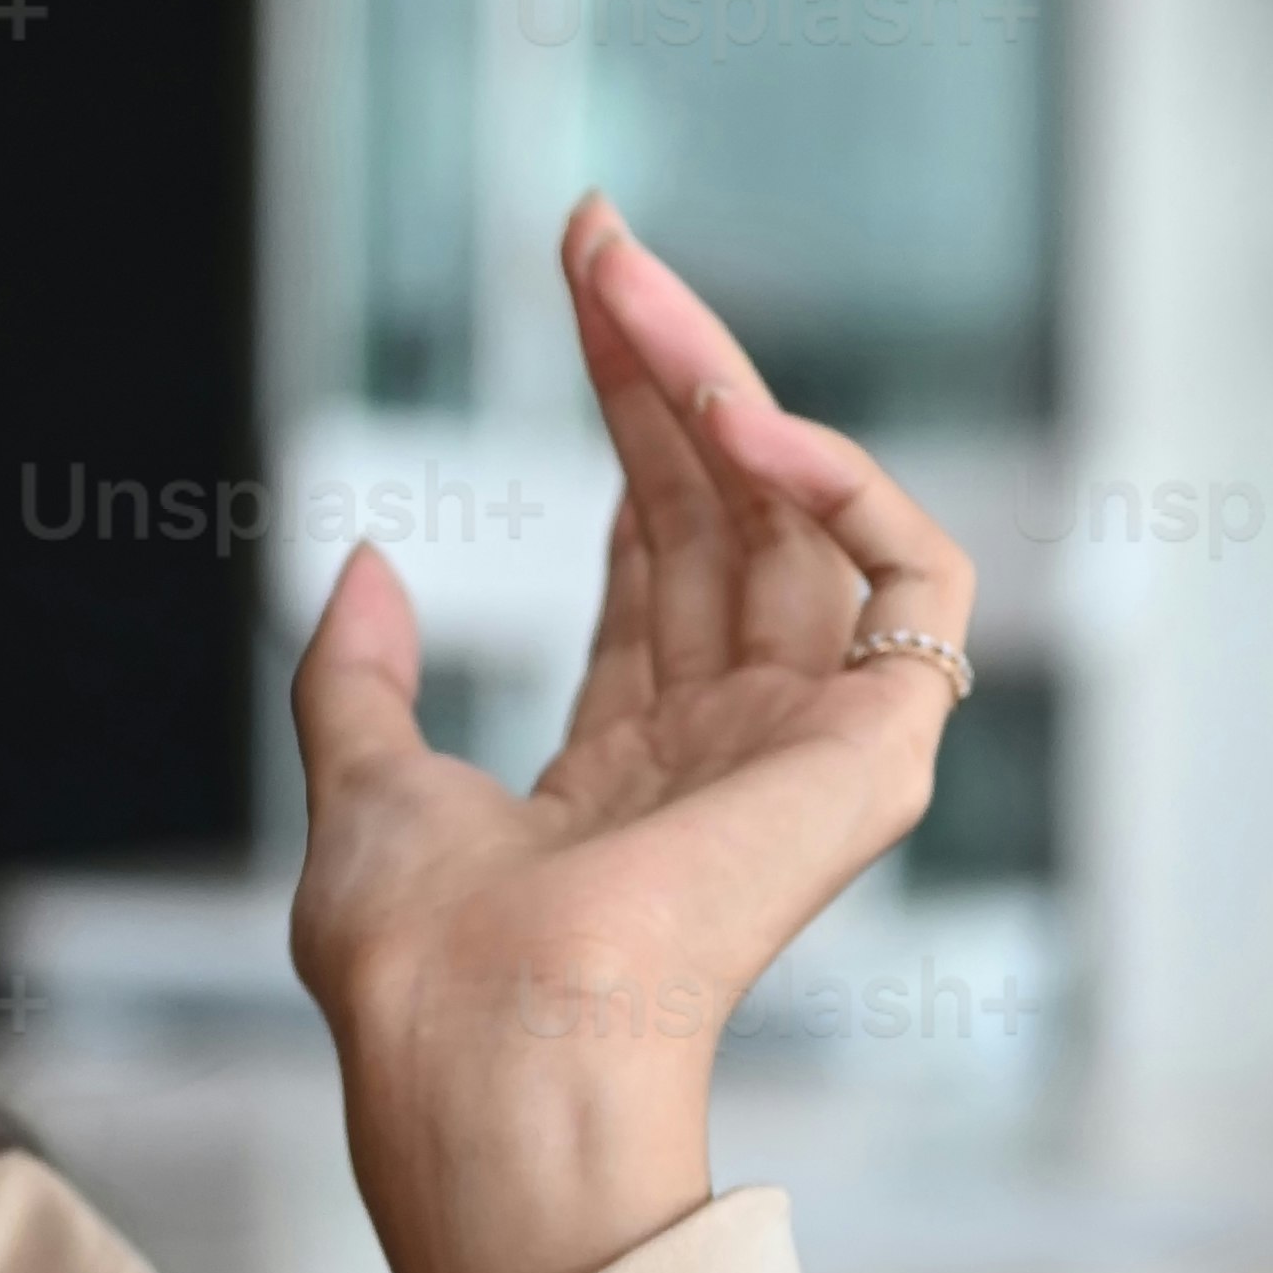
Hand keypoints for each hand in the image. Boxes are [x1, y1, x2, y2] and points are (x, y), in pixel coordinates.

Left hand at [286, 196, 977, 1272]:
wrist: (481, 1040)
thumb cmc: (417, 960)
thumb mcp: (359, 783)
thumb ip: (359, 678)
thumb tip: (364, 557)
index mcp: (633, 760)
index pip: (650, 545)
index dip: (619, 407)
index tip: (575, 278)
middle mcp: (736, 741)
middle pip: (719, 504)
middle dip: (659, 358)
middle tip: (592, 233)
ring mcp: (813, 741)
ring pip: (800, 508)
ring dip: (718, 379)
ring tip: (624, 286)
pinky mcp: (878, 748)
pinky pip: (912, 573)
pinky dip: (841, 476)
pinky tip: (733, 415)